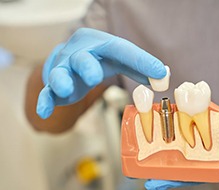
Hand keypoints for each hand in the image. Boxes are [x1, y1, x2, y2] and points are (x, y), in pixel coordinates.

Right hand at [36, 28, 165, 118]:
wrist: (71, 60)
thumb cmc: (99, 59)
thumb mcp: (120, 60)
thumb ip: (140, 68)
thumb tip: (164, 76)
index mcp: (100, 44)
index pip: (120, 49)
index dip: (140, 60)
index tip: (160, 73)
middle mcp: (79, 53)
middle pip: (82, 57)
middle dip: (87, 66)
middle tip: (95, 77)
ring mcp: (64, 69)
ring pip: (59, 73)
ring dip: (62, 80)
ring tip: (66, 89)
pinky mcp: (54, 86)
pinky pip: (47, 92)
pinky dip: (45, 101)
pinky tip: (45, 111)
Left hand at [145, 121, 218, 189]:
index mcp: (218, 168)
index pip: (191, 177)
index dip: (172, 180)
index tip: (153, 183)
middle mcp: (210, 160)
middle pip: (182, 167)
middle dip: (163, 170)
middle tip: (141, 171)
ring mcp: (209, 150)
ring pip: (185, 153)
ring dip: (168, 153)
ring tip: (148, 153)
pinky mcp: (210, 138)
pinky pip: (193, 138)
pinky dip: (181, 135)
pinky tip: (169, 132)